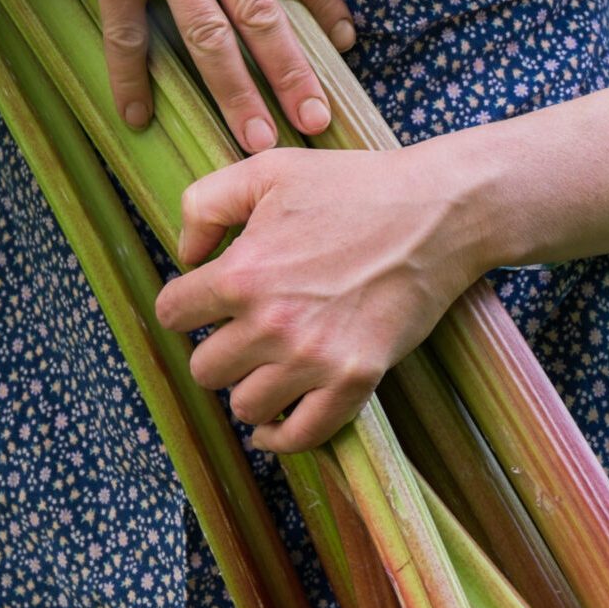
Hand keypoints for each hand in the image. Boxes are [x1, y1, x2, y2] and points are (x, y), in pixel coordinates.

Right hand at [8, 0, 355, 151]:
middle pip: (261, 11)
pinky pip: (125, 34)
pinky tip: (140, 118)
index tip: (345, 42)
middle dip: (292, 72)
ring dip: (233, 93)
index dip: (324, 1)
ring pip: (207, 35)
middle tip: (317, 121)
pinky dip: (131, 79)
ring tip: (255, 142)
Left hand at [154, 145, 486, 452]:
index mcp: (242, 273)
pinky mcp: (355, 380)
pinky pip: (302, 434)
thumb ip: (206, 204)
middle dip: (217, 349)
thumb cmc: (352, 186)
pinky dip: (281, 437)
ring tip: (265, 366)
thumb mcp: (268, 170)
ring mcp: (314, 358)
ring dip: (249, 388)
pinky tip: (273, 425)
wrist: (435, 213)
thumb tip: (184, 255)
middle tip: (240, 333)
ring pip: (246, 406)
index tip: (202, 303)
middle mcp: (271, 323)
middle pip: (204, 369)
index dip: (184, 305)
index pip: (173, 314)